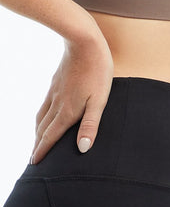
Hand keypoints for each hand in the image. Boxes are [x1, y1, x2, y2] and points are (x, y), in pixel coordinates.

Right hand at [31, 31, 113, 163]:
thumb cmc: (97, 70)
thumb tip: (82, 149)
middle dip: (37, 145)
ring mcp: (55, 92)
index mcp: (67, 111)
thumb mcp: (99, 99)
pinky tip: (45, 113)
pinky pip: (44, 104)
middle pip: (43, 129)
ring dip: (37, 131)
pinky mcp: (56, 82)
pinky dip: (41, 115)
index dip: (43, 152)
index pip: (51, 137)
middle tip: (33, 159)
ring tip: (36, 140)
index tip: (34, 164)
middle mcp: (57, 104)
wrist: (84, 42)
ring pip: (41, 116)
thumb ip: (90, 124)